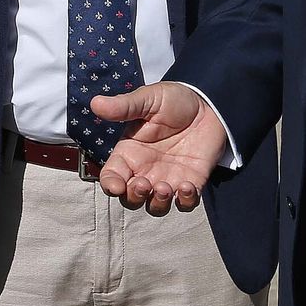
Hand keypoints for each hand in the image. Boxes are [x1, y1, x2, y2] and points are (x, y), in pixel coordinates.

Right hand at [90, 81, 224, 215]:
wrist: (209, 103)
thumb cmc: (174, 99)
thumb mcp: (148, 99)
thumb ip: (124, 106)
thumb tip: (95, 103)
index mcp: (130, 152)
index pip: (112, 176)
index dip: (110, 185)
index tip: (117, 187)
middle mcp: (145, 170)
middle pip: (131, 198)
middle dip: (134, 197)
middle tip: (145, 184)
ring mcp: (168, 178)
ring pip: (156, 206)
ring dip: (158, 203)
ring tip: (166, 188)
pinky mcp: (191, 182)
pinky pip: (185, 203)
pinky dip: (186, 201)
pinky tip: (188, 186)